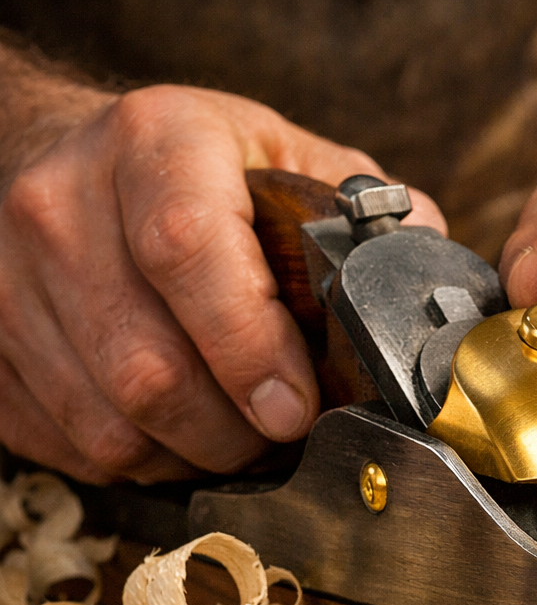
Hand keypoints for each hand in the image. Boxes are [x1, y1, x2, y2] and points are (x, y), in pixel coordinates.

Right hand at [0, 84, 444, 482]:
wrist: (59, 156)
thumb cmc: (190, 168)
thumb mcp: (280, 155)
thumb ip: (361, 214)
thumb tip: (427, 273)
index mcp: (154, 144)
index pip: (187, 251)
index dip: (249, 347)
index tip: (297, 408)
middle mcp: (63, 205)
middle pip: (148, 366)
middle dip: (236, 430)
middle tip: (284, 435)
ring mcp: (9, 280)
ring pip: (108, 422)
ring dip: (192, 454)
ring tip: (240, 436)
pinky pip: (70, 444)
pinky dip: (140, 459)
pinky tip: (178, 433)